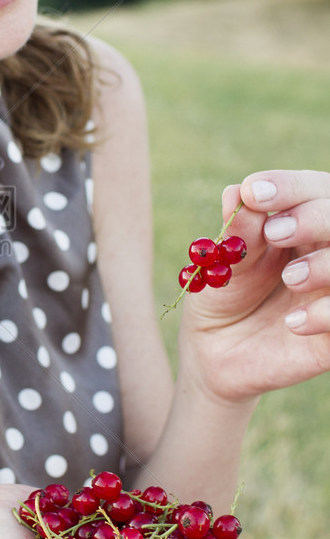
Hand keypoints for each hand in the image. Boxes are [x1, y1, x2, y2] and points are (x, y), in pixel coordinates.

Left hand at [179, 170, 329, 400]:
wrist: (218, 351)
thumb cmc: (226, 294)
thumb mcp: (223, 265)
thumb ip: (238, 233)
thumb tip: (237, 193)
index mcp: (304, 220)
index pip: (314, 190)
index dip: (289, 187)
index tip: (253, 193)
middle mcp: (328, 248)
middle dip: (313, 217)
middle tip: (273, 233)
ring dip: (327, 263)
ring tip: (290, 278)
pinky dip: (326, 313)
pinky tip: (294, 323)